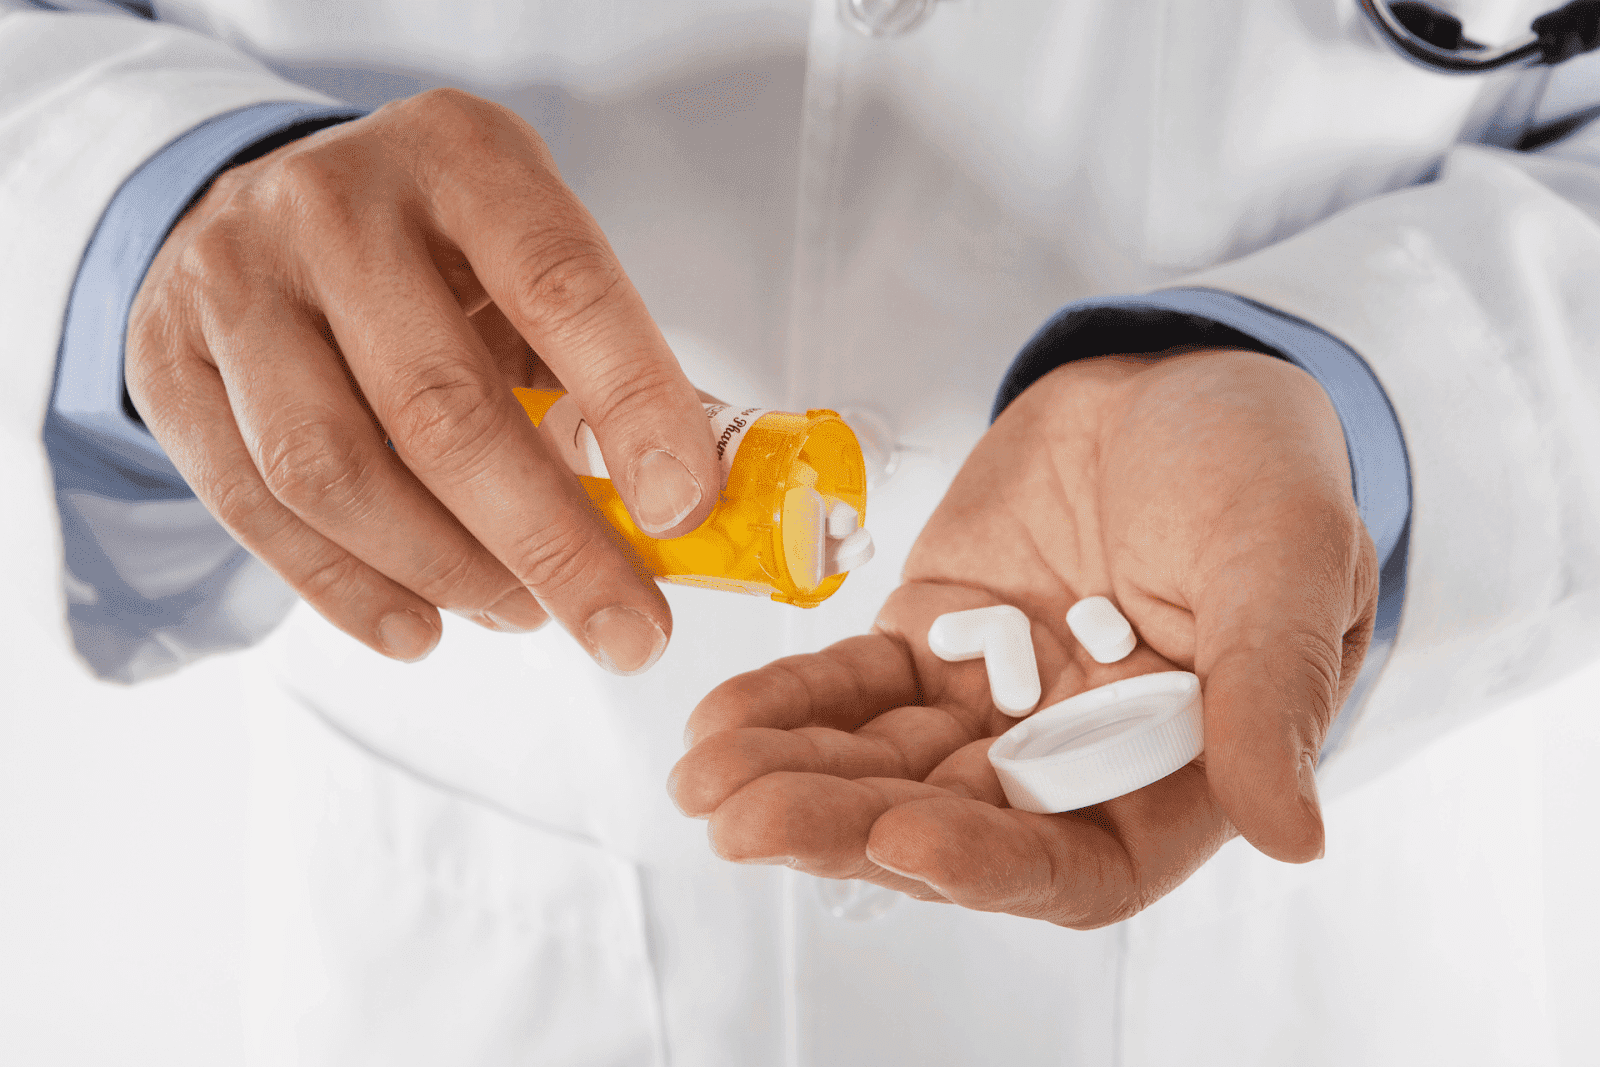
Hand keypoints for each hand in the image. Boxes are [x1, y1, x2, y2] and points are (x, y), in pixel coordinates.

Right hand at [127, 89, 720, 670]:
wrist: (264, 209)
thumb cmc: (435, 251)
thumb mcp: (529, 260)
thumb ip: (605, 367)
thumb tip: (689, 508)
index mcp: (463, 157)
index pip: (560, 284)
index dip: (632, 406)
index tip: (680, 513)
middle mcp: (335, 205)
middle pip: (441, 407)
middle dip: (550, 545)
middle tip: (625, 632)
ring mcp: (235, 281)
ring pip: (334, 471)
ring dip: (448, 573)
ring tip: (523, 615)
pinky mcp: (169, 362)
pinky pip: (254, 509)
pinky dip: (347, 590)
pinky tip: (422, 625)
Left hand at [669, 350, 1378, 925]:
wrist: (1177, 383)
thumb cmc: (1259, 468)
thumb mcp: (1286, 558)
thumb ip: (1274, 689)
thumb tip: (1292, 832)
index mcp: (1173, 774)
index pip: (1078, 864)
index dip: (989, 865)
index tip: (904, 836)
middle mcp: (1072, 763)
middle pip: (951, 825)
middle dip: (844, 826)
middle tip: (745, 820)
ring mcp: (993, 708)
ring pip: (883, 767)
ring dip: (793, 777)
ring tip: (704, 778)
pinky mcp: (931, 645)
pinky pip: (853, 690)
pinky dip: (790, 703)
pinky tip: (721, 718)